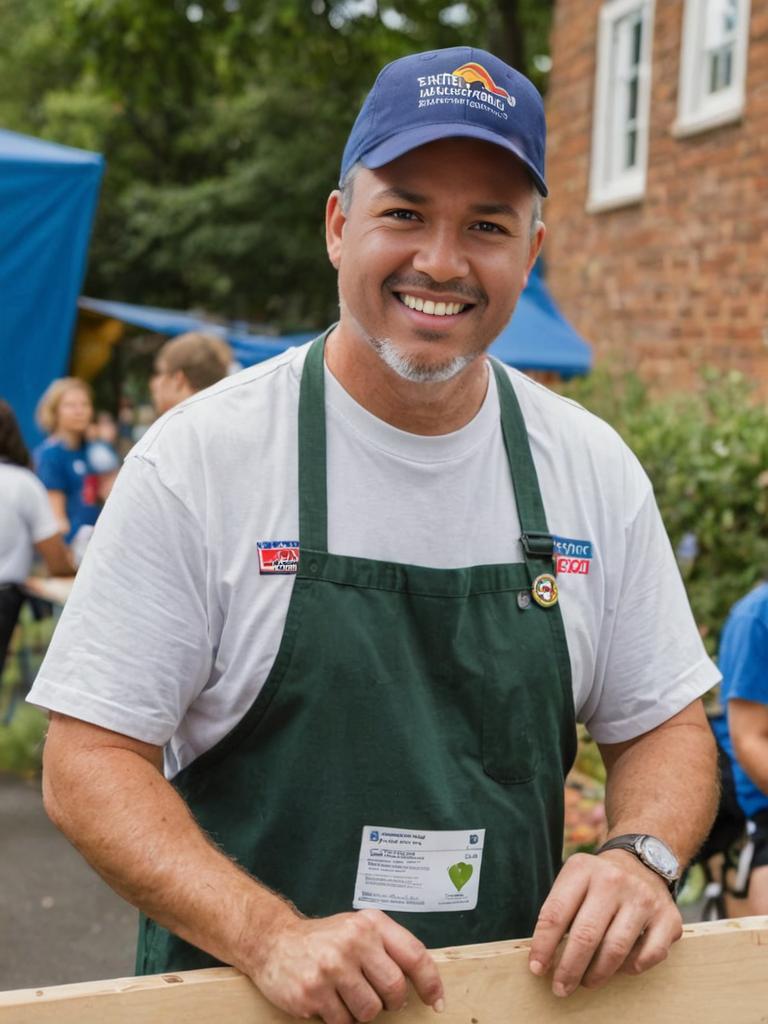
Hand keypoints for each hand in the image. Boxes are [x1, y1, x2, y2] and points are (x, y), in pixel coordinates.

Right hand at [248, 908, 444, 1023]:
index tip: (436, 1001)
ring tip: (347, 995)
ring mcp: (331, 968)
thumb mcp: (358, 929)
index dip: (430, 982)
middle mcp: (352, 942)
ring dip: (363, 1012)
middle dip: (391, 1002)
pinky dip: (341, 1019)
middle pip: (394, 989)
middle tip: (379, 998)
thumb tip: (423, 981)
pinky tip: (329, 1001)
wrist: (274, 942)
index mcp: (370, 924)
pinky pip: (343, 1023)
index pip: (414, 954)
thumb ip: (388, 947)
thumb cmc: (323, 939)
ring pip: (369, 1011)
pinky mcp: (312, 993)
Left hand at [528, 850, 682, 996]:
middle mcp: (613, 880)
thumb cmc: (599, 882)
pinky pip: (649, 955)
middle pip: (586, 935)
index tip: (536, 969)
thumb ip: (560, 911)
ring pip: (616, 949)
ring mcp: (643, 898)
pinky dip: (631, 968)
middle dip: (569, 968)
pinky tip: (620, 968)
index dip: (543, 945)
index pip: (556, 913)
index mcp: (582, 869)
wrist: (643, 862)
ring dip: (597, 974)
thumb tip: (544, 959)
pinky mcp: (669, 917)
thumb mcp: (574, 881)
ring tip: (586, 982)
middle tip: (561, 988)